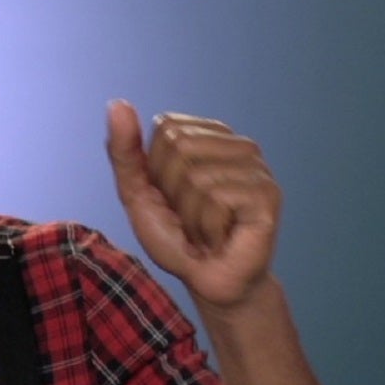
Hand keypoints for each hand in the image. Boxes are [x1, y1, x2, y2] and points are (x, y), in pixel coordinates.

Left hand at [105, 100, 279, 308]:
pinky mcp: (267, 195)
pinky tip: (221, 237)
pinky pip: (217, 199)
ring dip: (191, 214)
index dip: (156, 170)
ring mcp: (257, 169)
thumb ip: (124, 151)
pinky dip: (207, 227)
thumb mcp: (136, 192)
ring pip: (197, 176)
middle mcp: (238, 145)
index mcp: (208, 135)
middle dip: (173, 191)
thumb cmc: (175, 235)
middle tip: (190, 216)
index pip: (165, 128)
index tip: (171, 195)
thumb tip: (117, 104)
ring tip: (206, 228)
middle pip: (179, 147)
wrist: (207, 280)